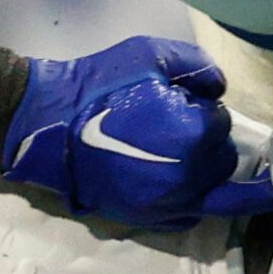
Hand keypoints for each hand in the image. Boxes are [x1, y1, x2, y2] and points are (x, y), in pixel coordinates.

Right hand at [0, 36, 272, 228]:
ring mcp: (171, 203)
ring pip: (216, 190)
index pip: (221, 120)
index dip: (203, 107)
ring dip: (207, 171)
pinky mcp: (150, 219)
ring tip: (186, 155)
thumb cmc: (98, 86)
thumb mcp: (149, 54)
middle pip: (225, 158)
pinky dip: (194, 198)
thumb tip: (218, 89)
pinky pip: (192, 213)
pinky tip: (179, 182)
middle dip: (210, 140)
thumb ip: (198, 65)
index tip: (180, 100)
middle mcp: (191, 176)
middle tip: (179, 125)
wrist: (47, 124)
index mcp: (195, 133)